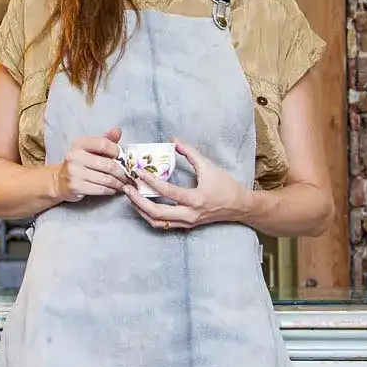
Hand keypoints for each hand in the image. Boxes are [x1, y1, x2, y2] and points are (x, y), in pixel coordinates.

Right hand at [53, 127, 132, 201]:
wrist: (60, 181)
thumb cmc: (78, 164)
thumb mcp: (89, 149)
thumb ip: (104, 140)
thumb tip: (118, 131)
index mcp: (79, 144)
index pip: (103, 144)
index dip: (116, 151)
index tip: (122, 157)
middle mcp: (75, 157)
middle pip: (108, 164)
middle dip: (121, 172)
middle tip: (128, 176)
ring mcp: (74, 172)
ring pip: (106, 179)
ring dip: (118, 183)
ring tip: (123, 184)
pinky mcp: (76, 187)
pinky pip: (100, 189)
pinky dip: (110, 190)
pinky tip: (113, 189)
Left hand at [125, 138, 249, 230]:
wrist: (239, 206)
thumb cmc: (225, 186)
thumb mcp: (209, 166)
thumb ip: (190, 153)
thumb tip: (174, 140)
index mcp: (195, 199)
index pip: (167, 191)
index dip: (150, 181)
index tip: (139, 172)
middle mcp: (189, 214)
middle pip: (156, 213)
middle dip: (137, 201)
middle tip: (127, 188)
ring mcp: (186, 223)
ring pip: (156, 222)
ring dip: (140, 210)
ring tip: (130, 196)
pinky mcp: (185, 225)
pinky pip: (162, 224)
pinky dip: (149, 215)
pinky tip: (142, 204)